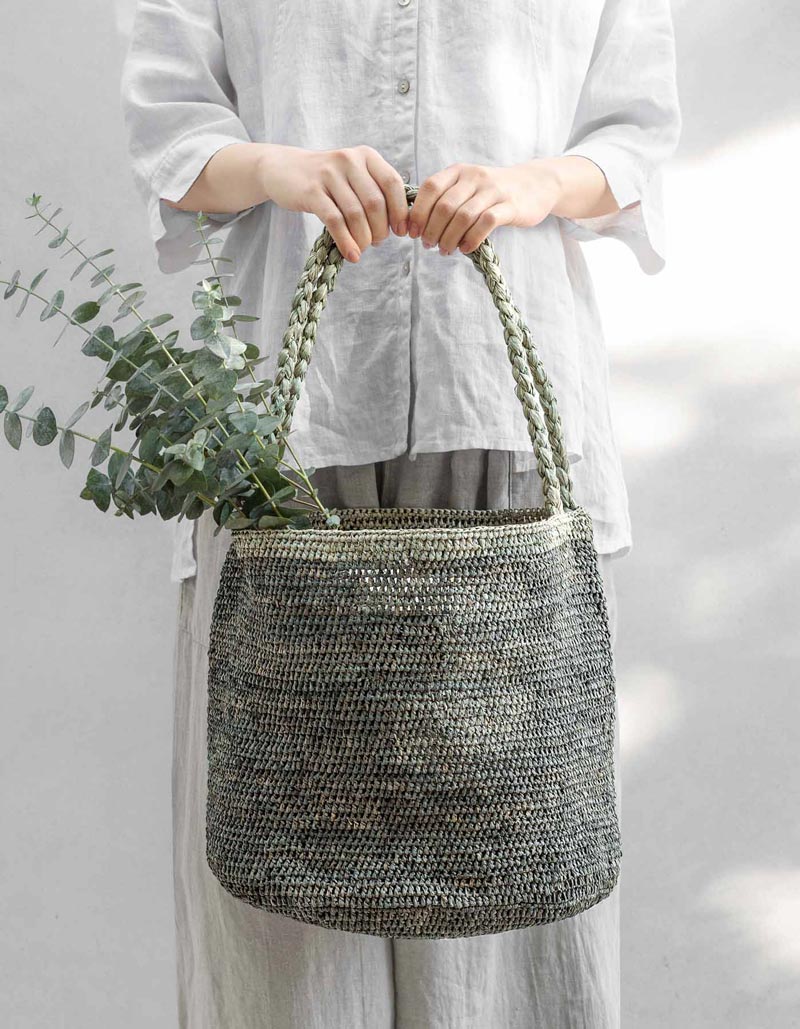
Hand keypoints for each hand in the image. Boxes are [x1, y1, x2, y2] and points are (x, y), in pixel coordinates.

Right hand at [260, 143, 408, 263]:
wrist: (284, 169)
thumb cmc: (327, 180)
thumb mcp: (354, 176)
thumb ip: (376, 192)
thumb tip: (399, 225)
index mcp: (366, 156)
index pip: (392, 183)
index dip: (400, 211)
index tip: (401, 231)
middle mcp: (349, 160)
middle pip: (375, 203)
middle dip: (380, 229)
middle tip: (376, 242)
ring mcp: (329, 174)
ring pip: (355, 214)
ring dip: (363, 238)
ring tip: (362, 249)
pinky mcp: (311, 191)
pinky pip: (335, 221)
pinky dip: (346, 241)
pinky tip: (351, 254)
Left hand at [404, 162, 562, 255]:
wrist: (535, 184)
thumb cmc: (492, 192)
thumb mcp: (466, 186)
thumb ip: (444, 198)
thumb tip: (415, 224)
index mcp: (458, 171)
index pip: (430, 188)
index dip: (417, 212)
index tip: (412, 233)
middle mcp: (474, 177)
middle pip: (444, 206)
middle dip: (432, 230)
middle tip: (429, 245)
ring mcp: (493, 190)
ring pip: (463, 216)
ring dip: (449, 238)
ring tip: (445, 250)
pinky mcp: (510, 206)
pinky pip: (486, 223)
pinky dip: (472, 239)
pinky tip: (465, 249)